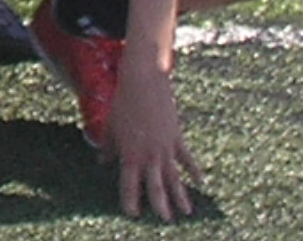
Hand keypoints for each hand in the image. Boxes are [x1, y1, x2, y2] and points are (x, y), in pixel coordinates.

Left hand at [112, 63, 202, 220]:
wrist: (143, 81)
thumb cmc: (123, 102)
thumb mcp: (111, 125)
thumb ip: (108, 146)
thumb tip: (102, 162)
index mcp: (129, 153)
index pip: (129, 183)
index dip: (130, 200)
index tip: (132, 214)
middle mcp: (148, 154)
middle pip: (156, 186)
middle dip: (160, 205)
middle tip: (166, 220)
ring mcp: (165, 147)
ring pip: (174, 177)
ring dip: (180, 195)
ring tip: (186, 212)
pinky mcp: (177, 138)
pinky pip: (186, 159)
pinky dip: (194, 170)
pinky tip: (200, 182)